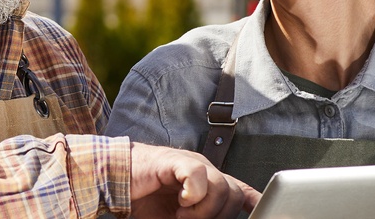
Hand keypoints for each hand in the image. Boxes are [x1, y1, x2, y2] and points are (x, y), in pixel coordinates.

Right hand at [129, 143, 260, 217]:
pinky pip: (198, 176)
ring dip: (204, 211)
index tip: (261, 213)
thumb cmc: (142, 199)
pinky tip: (181, 202)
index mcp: (206, 183)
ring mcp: (191, 163)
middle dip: (219, 216)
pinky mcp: (176, 160)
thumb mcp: (177, 217)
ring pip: (221, 187)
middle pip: (234, 194)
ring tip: (182, 215)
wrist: (113, 180)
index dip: (255, 202)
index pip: (241, 190)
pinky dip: (193, 196)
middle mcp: (204, 170)